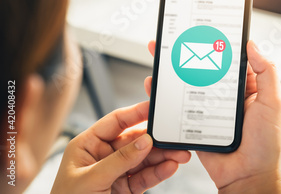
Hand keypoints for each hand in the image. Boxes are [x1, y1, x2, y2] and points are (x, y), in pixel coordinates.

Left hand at [52, 101, 190, 193]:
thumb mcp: (91, 179)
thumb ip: (119, 160)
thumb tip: (144, 141)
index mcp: (87, 145)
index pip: (115, 122)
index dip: (136, 113)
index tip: (155, 107)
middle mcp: (103, 155)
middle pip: (135, 140)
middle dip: (156, 140)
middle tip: (175, 138)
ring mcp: (116, 172)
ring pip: (144, 158)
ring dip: (163, 156)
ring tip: (180, 154)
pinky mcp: (126, 188)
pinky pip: (146, 176)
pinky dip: (160, 172)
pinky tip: (170, 167)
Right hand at [145, 40, 280, 192]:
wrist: (246, 177)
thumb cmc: (265, 144)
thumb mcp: (272, 104)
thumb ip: (267, 73)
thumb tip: (253, 45)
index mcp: (247, 86)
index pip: (230, 57)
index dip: (218, 41)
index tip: (204, 26)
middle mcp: (226, 94)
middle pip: (204, 67)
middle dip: (188, 51)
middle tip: (173, 36)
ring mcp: (210, 107)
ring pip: (189, 83)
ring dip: (173, 70)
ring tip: (160, 54)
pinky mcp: (196, 122)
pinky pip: (179, 106)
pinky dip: (166, 96)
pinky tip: (155, 86)